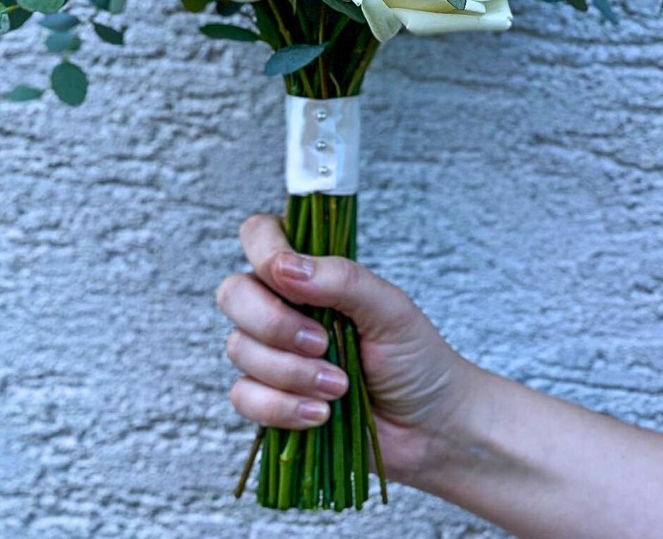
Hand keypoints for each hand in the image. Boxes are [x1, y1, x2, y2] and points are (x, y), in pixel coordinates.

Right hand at [215, 213, 474, 482]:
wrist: (429, 427)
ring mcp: (271, 352)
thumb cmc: (415, 357)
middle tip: (323, 343)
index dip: (264, 252)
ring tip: (339, 386)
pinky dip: (282, 407)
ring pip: (239, 349)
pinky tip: (320, 414)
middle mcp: (282, 304)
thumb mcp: (390, 308)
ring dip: (292, 373)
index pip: (259, 236)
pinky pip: (244, 397)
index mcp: (309, 270)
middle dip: (274, 324)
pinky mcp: (268, 397)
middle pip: (233, 293)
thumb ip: (342, 279)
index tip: (291, 281)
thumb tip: (285, 267)